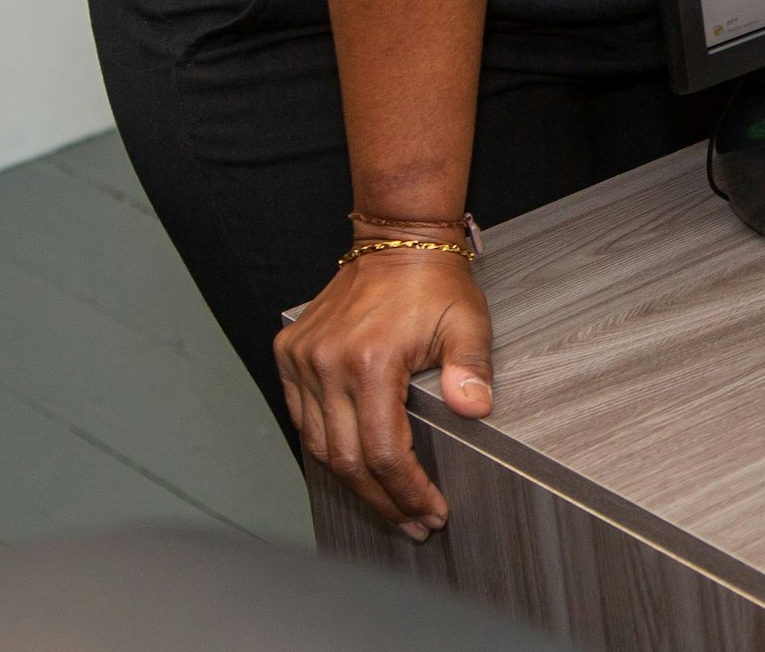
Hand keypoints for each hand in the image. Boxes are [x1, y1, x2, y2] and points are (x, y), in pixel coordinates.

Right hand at [275, 247, 493, 538]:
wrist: (397, 241)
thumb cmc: (434, 283)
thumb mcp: (468, 323)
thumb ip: (471, 370)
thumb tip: (474, 411)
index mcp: (370, 361)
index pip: (382, 451)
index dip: (407, 490)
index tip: (430, 511)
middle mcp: (327, 364)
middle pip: (346, 460)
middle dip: (382, 501)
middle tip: (413, 523)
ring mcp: (303, 360)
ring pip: (319, 447)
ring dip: (353, 483)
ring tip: (388, 506)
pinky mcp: (290, 354)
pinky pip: (303, 419)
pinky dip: (327, 448)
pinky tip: (355, 466)